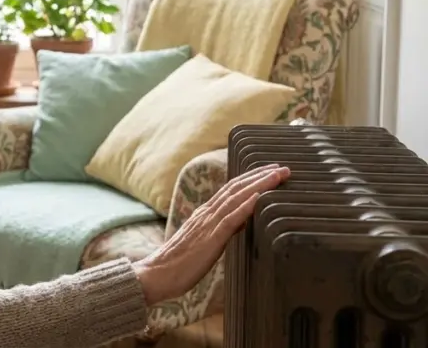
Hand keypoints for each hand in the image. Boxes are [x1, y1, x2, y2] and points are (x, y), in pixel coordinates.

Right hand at [131, 163, 289, 304]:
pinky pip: (231, 219)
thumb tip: (243, 221)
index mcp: (204, 214)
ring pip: (236, 198)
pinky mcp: (210, 239)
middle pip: (236, 188)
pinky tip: (260, 197)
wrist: (158, 274)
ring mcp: (207, 224)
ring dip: (259, 184)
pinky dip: (246, 206)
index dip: (251, 178)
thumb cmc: (179, 264)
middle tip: (282, 167)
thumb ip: (223, 230)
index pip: (231, 190)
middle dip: (260, 176)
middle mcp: (206, 214)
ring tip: (278, 175)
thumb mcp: (205, 243)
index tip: (271, 171)